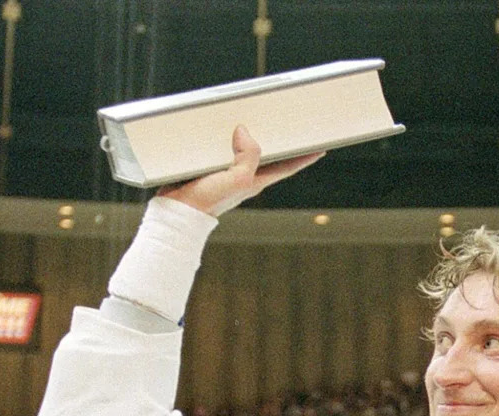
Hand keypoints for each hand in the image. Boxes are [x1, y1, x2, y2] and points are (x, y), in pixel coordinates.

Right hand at [158, 125, 324, 216]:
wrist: (177, 211)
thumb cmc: (208, 200)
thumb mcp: (237, 179)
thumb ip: (248, 156)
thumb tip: (246, 131)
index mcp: (256, 180)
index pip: (288, 167)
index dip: (305, 157)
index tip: (321, 147)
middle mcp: (245, 176)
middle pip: (268, 156)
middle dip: (281, 143)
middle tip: (293, 127)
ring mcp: (228, 172)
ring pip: (245, 150)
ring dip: (252, 137)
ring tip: (261, 121)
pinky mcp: (210, 167)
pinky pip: (223, 148)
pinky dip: (227, 138)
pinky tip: (223, 128)